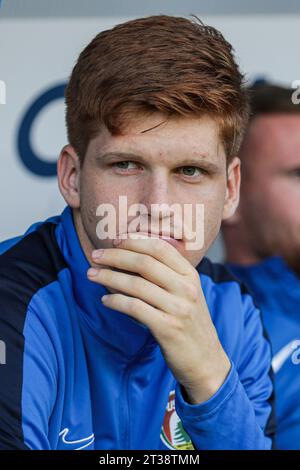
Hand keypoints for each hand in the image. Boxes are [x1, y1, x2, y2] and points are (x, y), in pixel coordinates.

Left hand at [87, 237, 230, 403]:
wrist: (206, 360)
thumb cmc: (189, 323)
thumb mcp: (187, 293)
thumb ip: (167, 275)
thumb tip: (128, 256)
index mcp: (190, 275)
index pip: (160, 248)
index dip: (134, 241)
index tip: (114, 241)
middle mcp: (186, 288)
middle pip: (145, 262)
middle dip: (115, 256)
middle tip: (96, 255)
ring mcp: (178, 308)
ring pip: (136, 284)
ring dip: (108, 277)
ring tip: (92, 274)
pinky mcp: (167, 328)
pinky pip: (134, 308)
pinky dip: (115, 301)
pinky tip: (105, 300)